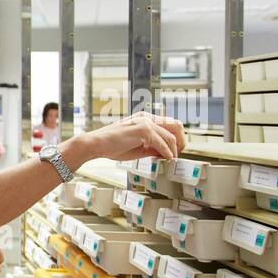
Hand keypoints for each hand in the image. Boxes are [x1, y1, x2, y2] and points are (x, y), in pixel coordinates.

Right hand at [70, 111, 185, 165]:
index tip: (175, 151)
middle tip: (179, 154)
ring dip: (175, 149)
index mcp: (144, 119)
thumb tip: (165, 154)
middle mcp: (147, 117)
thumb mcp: (136, 147)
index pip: (169, 125)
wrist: (95, 144)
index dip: (176, 139)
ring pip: (171, 135)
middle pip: (176, 125)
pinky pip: (161, 143)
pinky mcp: (143, 130)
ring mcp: (145, 122)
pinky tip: (167, 159)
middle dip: (181, 141)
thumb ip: (151, 148)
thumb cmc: (111, 146)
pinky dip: (167, 152)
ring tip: (173, 159)